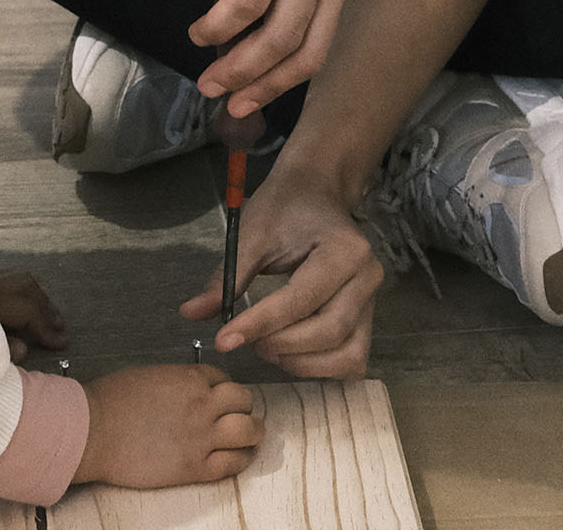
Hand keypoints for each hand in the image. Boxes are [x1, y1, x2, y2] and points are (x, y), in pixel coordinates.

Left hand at [0, 269, 67, 362]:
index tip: (61, 344)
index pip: (28, 311)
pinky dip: (23, 289)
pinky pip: (6, 277)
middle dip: (47, 310)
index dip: (47, 328)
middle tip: (61, 329)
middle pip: (27, 290)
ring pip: (19, 279)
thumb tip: (23, 349)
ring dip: (38, 297)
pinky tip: (25, 300)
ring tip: (50, 315)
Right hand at [72, 364, 261, 487]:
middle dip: (244, 407)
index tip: (222, 398)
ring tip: (249, 437)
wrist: (92, 431)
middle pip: (244, 401)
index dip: (225, 389)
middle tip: (239, 415)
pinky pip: (233, 463)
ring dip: (252, 433)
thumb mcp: (149, 376)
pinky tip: (236, 458)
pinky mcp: (194, 466)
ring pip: (249, 431)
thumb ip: (176, 381)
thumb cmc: (110, 403)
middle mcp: (202, 404)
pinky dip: (240, 460)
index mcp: (189, 378)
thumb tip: (186, 389)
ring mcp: (201, 436)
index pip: (225, 378)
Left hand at [181, 162, 380, 378]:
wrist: (316, 194)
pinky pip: (353, 360)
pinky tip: (291, 355)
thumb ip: (226, 277)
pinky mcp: (366, 319)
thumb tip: (191, 313)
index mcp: (344, 250)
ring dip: (302, 363)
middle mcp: (367, 278)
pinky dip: (322, 368)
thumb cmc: (285, 209)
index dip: (260, 324)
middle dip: (280, 345)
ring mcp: (372, 301)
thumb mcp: (251, 234)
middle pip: (328, 332)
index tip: (224, 339)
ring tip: (267, 347)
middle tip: (245, 341)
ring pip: (346, 355)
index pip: (301, 299)